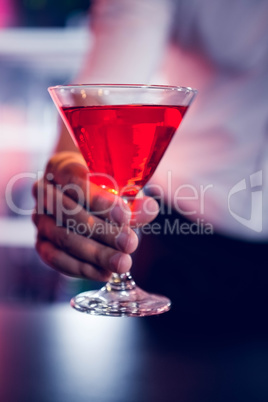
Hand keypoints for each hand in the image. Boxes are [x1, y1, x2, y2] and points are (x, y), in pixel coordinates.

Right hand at [32, 152, 158, 281]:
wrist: (79, 194)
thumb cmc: (101, 186)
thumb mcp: (119, 186)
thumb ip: (133, 199)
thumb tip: (150, 210)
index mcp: (60, 167)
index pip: (74, 179)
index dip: (98, 199)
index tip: (124, 215)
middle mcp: (44, 191)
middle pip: (68, 212)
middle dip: (102, 231)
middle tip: (130, 244)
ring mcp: (39, 218)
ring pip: (63, 237)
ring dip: (94, 253)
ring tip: (122, 263)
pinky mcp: (41, 241)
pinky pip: (55, 258)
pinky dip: (81, 268)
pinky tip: (104, 273)